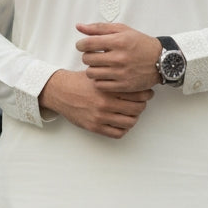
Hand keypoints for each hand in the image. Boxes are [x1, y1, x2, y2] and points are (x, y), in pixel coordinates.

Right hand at [38, 69, 153, 138]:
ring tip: (131, 113)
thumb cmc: (80, 82)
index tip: (147, 93)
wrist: (60, 91)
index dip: (146, 94)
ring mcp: (100, 116)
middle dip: (142, 106)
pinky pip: (117, 133)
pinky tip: (121, 122)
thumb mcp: (98, 73)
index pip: (137, 94)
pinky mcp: (94, 127)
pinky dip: (123, 129)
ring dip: (133, 118)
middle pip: (137, 109)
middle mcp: (105, 103)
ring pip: (129, 122)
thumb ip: (115, 76)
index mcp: (108, 88)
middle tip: (141, 103)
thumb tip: (135, 76)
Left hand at [75, 22, 161, 92]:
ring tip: (99, 66)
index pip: (88, 43)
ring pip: (91, 73)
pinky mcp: (123, 85)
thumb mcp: (122, 30)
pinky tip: (105, 75)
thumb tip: (79, 27)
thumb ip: (99, 28)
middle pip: (87, 59)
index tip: (82, 46)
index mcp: (119, 41)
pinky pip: (100, 85)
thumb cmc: (140, 44)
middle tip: (94, 56)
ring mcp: (121, 73)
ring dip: (92, 69)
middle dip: (87, 56)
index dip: (81, 45)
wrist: (161, 60)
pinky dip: (99, 80)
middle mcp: (120, 57)